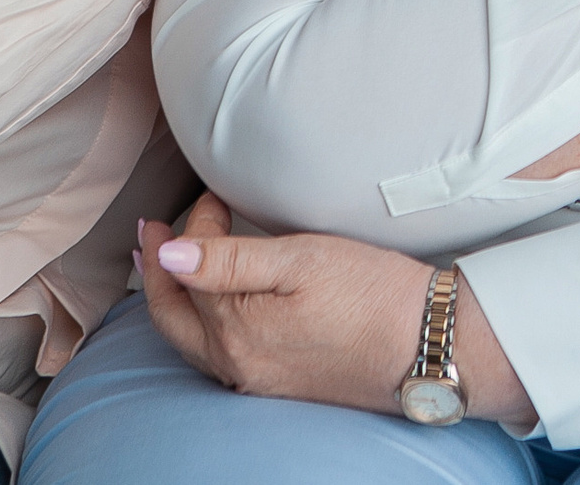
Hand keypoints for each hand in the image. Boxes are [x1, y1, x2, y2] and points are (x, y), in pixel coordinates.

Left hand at [138, 196, 532, 421]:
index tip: (214, 194)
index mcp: (234, 328)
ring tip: (167, 266)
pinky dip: (201, 324)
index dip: (196, 223)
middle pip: (172, 315)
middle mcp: (236, 362)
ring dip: (174, 297)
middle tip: (150, 231)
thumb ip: (227, 260)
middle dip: (156, 269)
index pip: (191, 266)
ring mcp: (256, 379)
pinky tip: (213, 308)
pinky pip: (218, 355)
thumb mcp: (300, 259)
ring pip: (191, 338)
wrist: (429, 345)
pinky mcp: (279, 385)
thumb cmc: (372, 294)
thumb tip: (167, 255)